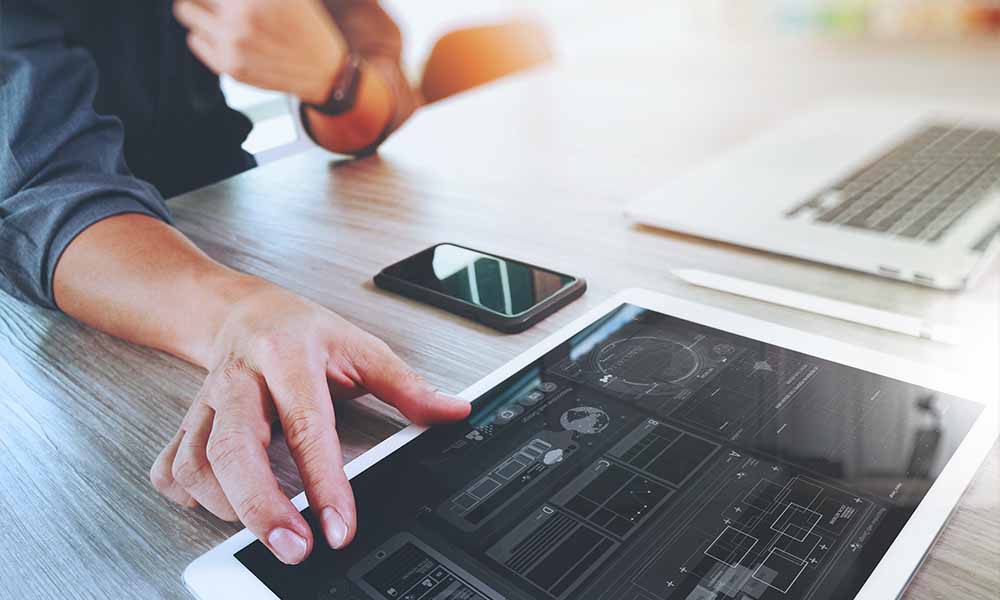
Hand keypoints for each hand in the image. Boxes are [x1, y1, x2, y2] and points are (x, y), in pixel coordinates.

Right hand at [149, 283, 469, 563]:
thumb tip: (453, 411)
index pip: (307, 425)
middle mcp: (240, 380)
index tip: (339, 527)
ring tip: (267, 529)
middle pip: (234, 448)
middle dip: (260, 508)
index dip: (324, 482)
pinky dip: (190, 497)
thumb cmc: (300, 331)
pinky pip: (171, 468)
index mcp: (288, 356)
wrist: (241, 311)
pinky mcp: (185, 423)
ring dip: (228, 507)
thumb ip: (407, 385)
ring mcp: (205, 403)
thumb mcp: (360, 346)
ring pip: (196, 462)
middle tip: (294, 548)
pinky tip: (220, 506)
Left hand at [173, 0, 346, 103]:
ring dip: (200, 10)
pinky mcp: (228, 66)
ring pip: (187, 14)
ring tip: (220, 14)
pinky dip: (205, 34)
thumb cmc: (307, 27)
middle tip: (219, 2)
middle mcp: (240, 16)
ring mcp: (232, 43)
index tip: (226, 1)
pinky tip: (226, 35)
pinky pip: (194, 40)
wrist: (324, 71)